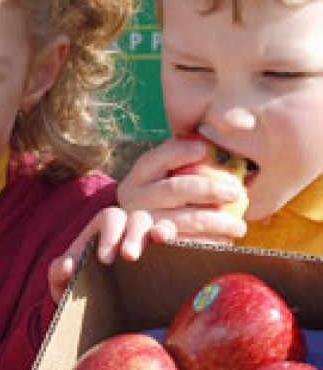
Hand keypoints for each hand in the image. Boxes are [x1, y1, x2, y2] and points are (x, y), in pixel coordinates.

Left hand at [48, 207, 175, 302]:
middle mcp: (131, 231)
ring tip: (161, 241)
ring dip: (162, 229)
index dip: (110, 233)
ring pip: (163, 224)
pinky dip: (187, 242)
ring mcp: (153, 243)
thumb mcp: (63, 284)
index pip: (110, 218)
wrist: (99, 312)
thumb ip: (58, 273)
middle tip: (130, 257)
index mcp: (103, 231)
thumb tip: (67, 265)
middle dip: (134, 233)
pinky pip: (184, 243)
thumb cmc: (80, 289)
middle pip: (138, 218)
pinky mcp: (173, 258)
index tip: (105, 259)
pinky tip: (190, 250)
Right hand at [117, 137, 246, 241]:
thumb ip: (186, 155)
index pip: (160, 157)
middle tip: (236, 192)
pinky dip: (205, 243)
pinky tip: (224, 242)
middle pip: (173, 189)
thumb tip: (239, 122)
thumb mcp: (164, 173)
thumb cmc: (161, 195)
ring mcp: (141, 223)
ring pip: (180, 221)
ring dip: (214, 222)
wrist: (130, 232)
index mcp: (141, 174)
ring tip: (240, 226)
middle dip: (207, 189)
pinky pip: (183, 244)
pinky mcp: (151, 247)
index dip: (181, 151)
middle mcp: (136, 197)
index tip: (205, 148)